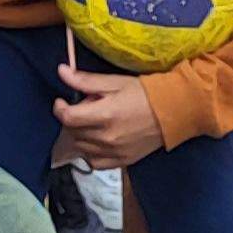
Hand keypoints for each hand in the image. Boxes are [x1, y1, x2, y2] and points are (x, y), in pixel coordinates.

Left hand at [48, 66, 165, 170]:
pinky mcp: (121, 161)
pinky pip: (94, 162)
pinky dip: (90, 152)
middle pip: (72, 132)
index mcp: (104, 115)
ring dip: (80, 134)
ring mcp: (114, 152)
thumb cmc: (144, 93)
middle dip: (72, 118)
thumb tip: (61, 71)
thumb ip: (85, 80)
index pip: (67, 117)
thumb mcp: (114, 82)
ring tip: (94, 122)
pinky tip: (98, 139)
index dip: (59, 108)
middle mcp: (107, 137)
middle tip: (86, 108)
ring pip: (81, 147)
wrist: (173, 112)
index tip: (62, 101)